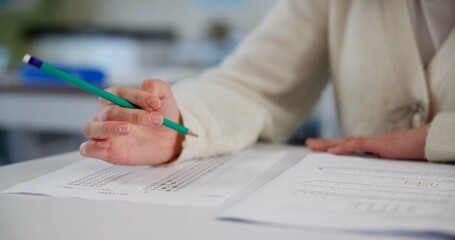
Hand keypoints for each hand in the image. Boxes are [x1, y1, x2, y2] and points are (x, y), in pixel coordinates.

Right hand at [80, 79, 183, 164]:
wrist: (170, 139)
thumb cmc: (162, 114)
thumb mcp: (164, 96)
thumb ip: (155, 86)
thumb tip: (145, 87)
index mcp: (116, 98)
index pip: (118, 93)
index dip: (136, 97)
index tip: (156, 103)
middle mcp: (106, 114)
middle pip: (109, 112)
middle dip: (134, 115)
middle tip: (156, 119)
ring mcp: (103, 133)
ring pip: (91, 128)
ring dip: (109, 128)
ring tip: (128, 129)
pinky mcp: (105, 151)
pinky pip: (87, 149)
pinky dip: (92, 147)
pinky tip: (106, 145)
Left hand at [305, 125, 429, 159]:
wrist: (423, 143)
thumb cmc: (409, 151)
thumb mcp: (388, 161)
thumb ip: (376, 164)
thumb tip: (366, 174)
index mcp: (368, 146)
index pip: (345, 146)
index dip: (331, 146)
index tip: (318, 148)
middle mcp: (366, 142)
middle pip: (340, 142)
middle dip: (323, 143)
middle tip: (308, 144)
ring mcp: (370, 142)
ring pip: (344, 142)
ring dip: (327, 144)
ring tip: (313, 145)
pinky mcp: (377, 144)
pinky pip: (356, 145)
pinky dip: (342, 148)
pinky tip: (331, 151)